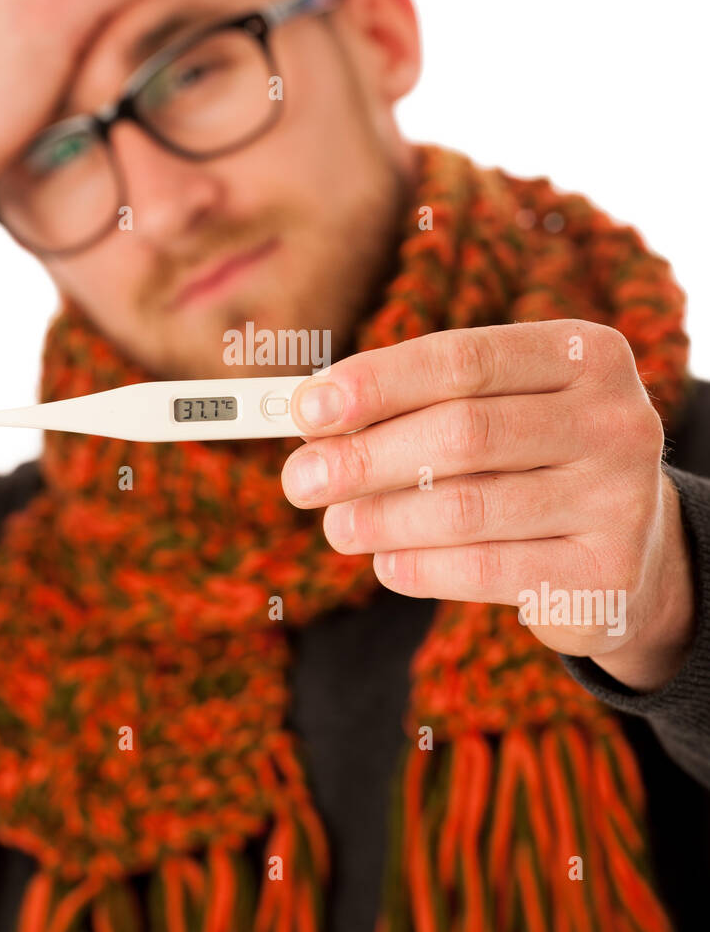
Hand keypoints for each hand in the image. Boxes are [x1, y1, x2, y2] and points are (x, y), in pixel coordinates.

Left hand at [281, 319, 694, 691]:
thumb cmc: (535, 463)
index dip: (377, 383)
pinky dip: (419, 567)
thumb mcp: (495, 413)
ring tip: (338, 526)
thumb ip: (419, 405)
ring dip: (381, 518)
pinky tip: (386, 563)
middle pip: (462, 433)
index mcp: (584, 355)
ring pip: (466, 506)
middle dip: (365, 457)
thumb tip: (314, 419)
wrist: (631, 553)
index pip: (463, 359)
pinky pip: (485, 570)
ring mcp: (620, 499)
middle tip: (301, 480)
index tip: (307, 409)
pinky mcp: (605, 576)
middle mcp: (615, 419)